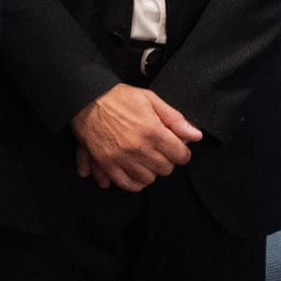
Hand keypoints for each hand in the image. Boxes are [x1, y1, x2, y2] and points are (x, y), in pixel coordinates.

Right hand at [71, 83, 201, 191]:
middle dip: (165, 160)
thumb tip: (196, 136)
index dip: (180, 151)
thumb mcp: (149, 99)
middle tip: (158, 150)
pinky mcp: (106, 163)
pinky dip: (134, 183)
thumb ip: (174, 118)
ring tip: (144, 159)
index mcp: (152, 131)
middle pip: (166, 169)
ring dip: (150, 170)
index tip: (175, 146)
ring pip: (148, 178)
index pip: (181, 155)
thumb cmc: (117, 97)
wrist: (84, 99)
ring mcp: (121, 158)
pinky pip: (126, 183)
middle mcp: (138, 148)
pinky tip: (135, 173)